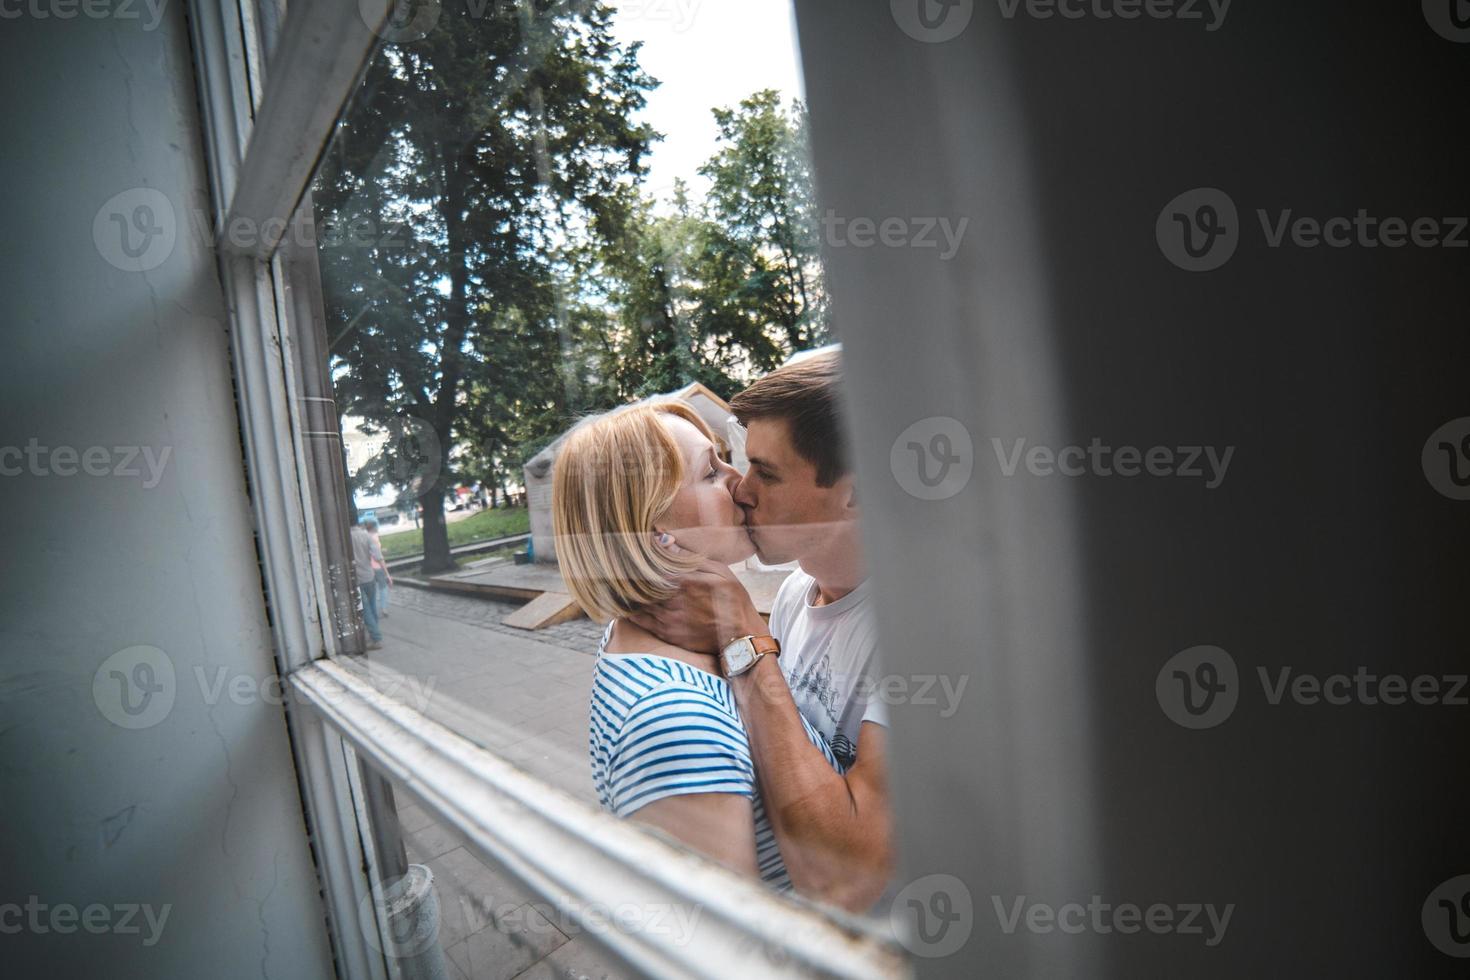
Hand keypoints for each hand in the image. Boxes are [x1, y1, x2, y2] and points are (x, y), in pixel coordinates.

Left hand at [627, 537, 766, 654]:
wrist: (740, 634)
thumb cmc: (732, 599)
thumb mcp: (719, 570)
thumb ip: (689, 557)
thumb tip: (664, 541)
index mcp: (684, 581)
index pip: (651, 567)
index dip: (637, 561)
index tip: (626, 554)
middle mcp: (673, 601)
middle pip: (641, 586)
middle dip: (628, 577)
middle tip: (616, 569)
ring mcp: (669, 620)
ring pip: (639, 604)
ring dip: (628, 595)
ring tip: (617, 586)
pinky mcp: (669, 634)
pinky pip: (643, 622)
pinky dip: (631, 613)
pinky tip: (625, 606)